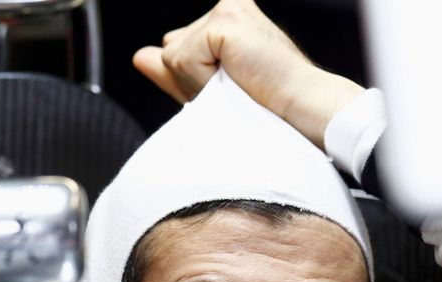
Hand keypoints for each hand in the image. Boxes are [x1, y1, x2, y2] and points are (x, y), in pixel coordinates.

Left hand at [133, 0, 364, 148]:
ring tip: (240, 87)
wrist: (302, 111)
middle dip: (193, 80)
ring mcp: (227, 9)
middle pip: (173, 50)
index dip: (193, 81)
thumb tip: (139, 56)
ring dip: (200, 83)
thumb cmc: (270, 106)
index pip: (181, 49)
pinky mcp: (226, 20)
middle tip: (236, 90)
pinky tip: (238, 79)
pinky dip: (203, 80)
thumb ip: (177, 72)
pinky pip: (184, 59)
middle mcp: (228, 7)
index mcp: (229, 20)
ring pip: (175, 56)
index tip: (231, 90)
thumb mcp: (213, 90)